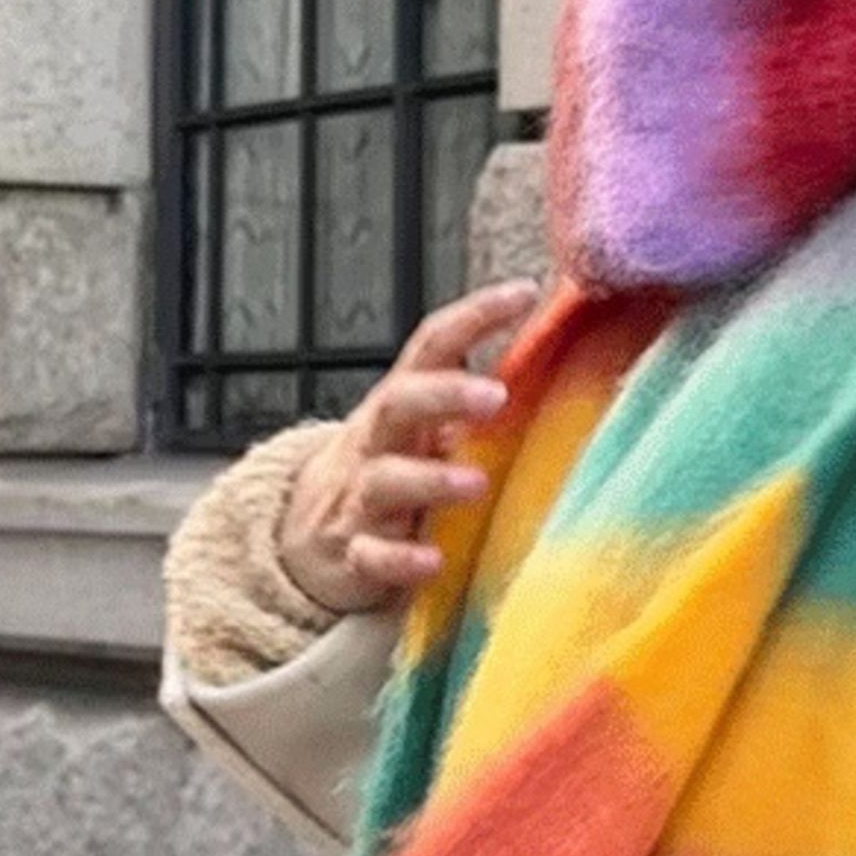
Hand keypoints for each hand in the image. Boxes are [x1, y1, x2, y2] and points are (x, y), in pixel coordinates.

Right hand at [279, 279, 540, 612]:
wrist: (307, 538)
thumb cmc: (388, 472)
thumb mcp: (421, 431)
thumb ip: (468, 405)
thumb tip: (548, 363)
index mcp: (401, 404)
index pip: (431, 346)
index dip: (474, 315)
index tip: (523, 293)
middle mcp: (378, 443)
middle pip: (399, 403)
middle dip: (444, 394)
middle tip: (496, 396)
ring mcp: (362, 498)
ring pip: (386, 479)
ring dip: (430, 479)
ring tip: (476, 483)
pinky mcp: (356, 554)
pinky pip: (372, 556)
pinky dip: (400, 559)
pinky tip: (432, 562)